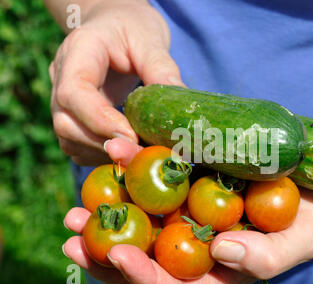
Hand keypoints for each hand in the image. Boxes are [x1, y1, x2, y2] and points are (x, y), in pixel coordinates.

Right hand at [49, 0, 183, 165]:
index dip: (100, 120)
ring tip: (139, 153)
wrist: (114, 25)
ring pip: (69, 139)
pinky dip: (101, 156)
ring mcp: (62, 100)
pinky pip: (78, 146)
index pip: (74, 92)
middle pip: (65, 123)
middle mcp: (61, 78)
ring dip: (104, 154)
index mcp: (78, 52)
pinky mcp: (73, 117)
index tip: (131, 136)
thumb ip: (161, 70)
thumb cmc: (131, 27)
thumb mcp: (150, 39)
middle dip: (103, 144)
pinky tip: (128, 151)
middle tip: (142, 153)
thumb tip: (178, 111)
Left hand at [63, 138, 253, 283]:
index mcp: (217, 270)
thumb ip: (266, 256)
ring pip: (145, 220)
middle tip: (72, 237)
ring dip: (109, 215)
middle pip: (147, 258)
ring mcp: (191, 212)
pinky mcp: (191, 180)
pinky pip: (159, 177)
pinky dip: (135, 167)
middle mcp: (198, 245)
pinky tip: (115, 152)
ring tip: (76, 207)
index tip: (118, 255)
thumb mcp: (301, 240)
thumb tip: (220, 251)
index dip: (143, 278)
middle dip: (106, 254)